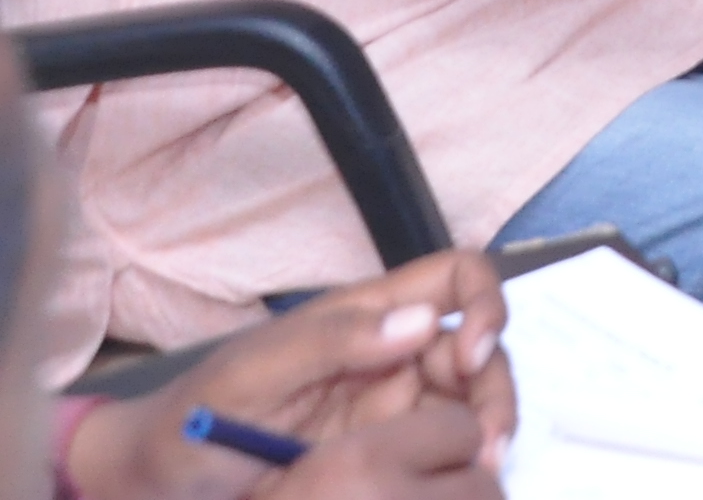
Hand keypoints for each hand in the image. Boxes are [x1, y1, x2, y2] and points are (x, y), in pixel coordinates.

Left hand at [66, 251, 515, 498]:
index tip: (473, 354)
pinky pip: (443, 448)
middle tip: (486, 442)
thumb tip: (423, 322)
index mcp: (363, 317)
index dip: (484, 303)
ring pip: (472, 399)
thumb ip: (329, 342)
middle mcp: (390, 353)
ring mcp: (390, 406)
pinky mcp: (385, 454)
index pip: (454, 278)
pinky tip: (455, 485)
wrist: (151, 489)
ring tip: (480, 469)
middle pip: (480, 345)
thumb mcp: (248, 377)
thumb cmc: (190, 423)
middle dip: (497, 385)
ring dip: (489, 427)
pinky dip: (464, 461)